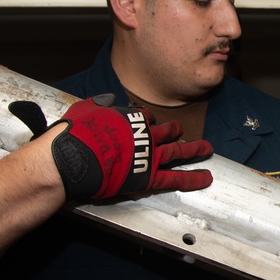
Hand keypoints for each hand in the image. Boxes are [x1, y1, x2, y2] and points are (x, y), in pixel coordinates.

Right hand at [9, 94, 212, 199]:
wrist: (72, 158)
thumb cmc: (74, 135)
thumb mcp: (85, 109)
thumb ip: (99, 105)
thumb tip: (108, 101)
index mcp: (128, 119)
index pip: (145, 117)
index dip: (147, 119)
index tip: (149, 120)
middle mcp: (143, 135)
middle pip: (166, 131)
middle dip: (175, 130)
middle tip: (182, 130)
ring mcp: (149, 156)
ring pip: (178, 151)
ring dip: (194, 149)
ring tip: (206, 148)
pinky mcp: (149, 176)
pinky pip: (175, 178)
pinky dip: (192, 178)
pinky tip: (206, 178)